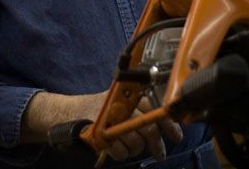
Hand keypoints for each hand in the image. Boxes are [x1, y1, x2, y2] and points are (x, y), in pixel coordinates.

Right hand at [21, 90, 182, 161]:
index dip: (167, 121)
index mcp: (128, 95)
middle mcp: (120, 104)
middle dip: (156, 142)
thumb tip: (168, 126)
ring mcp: (109, 118)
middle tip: (161, 153)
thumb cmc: (102, 111)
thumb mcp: (123, 106)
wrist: (72, 114)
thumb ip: (141, 111)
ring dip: (134, 148)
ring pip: (134, 140)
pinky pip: (119, 149)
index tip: (176, 135)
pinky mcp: (100, 132)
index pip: (153, 106)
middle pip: (146, 125)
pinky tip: (117, 148)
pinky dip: (120, 153)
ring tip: (128, 145)